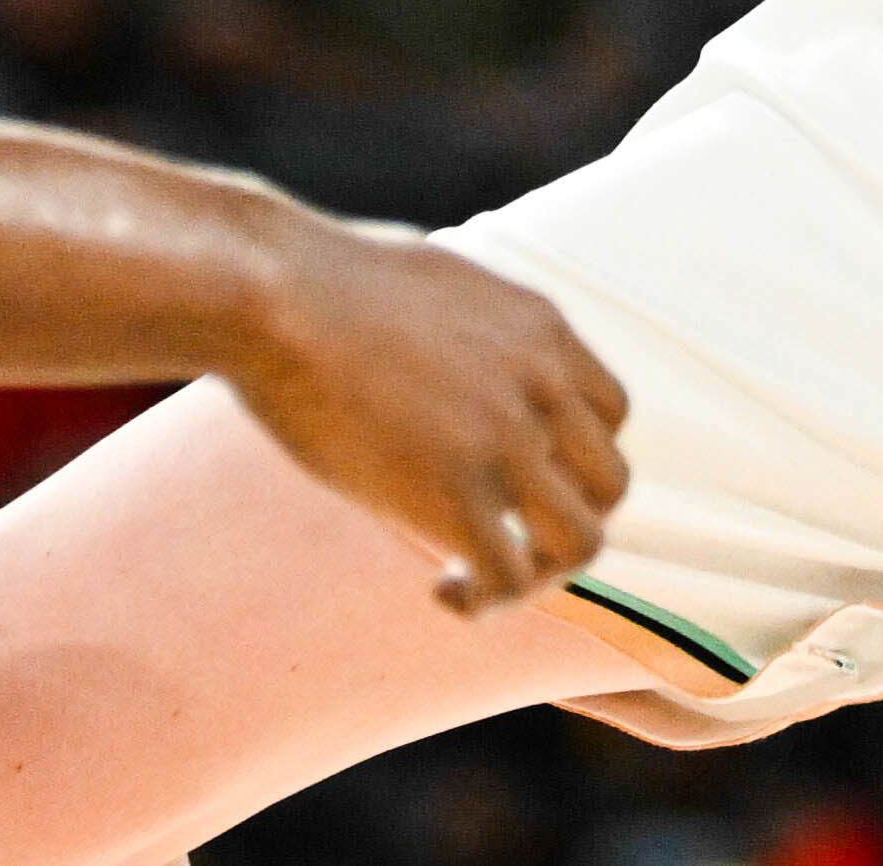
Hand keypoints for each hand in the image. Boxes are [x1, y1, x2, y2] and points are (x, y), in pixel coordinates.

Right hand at [226, 215, 633, 617]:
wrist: (272, 293)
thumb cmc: (321, 280)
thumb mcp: (433, 283)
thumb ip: (468, 327)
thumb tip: (445, 345)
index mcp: (540, 328)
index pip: (610, 414)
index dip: (570, 460)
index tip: (515, 479)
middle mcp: (543, 384)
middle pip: (609, 483)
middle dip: (561, 519)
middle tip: (502, 537)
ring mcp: (506, 440)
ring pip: (582, 543)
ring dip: (538, 573)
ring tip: (477, 577)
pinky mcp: (455, 493)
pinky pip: (510, 578)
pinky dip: (485, 601)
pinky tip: (442, 590)